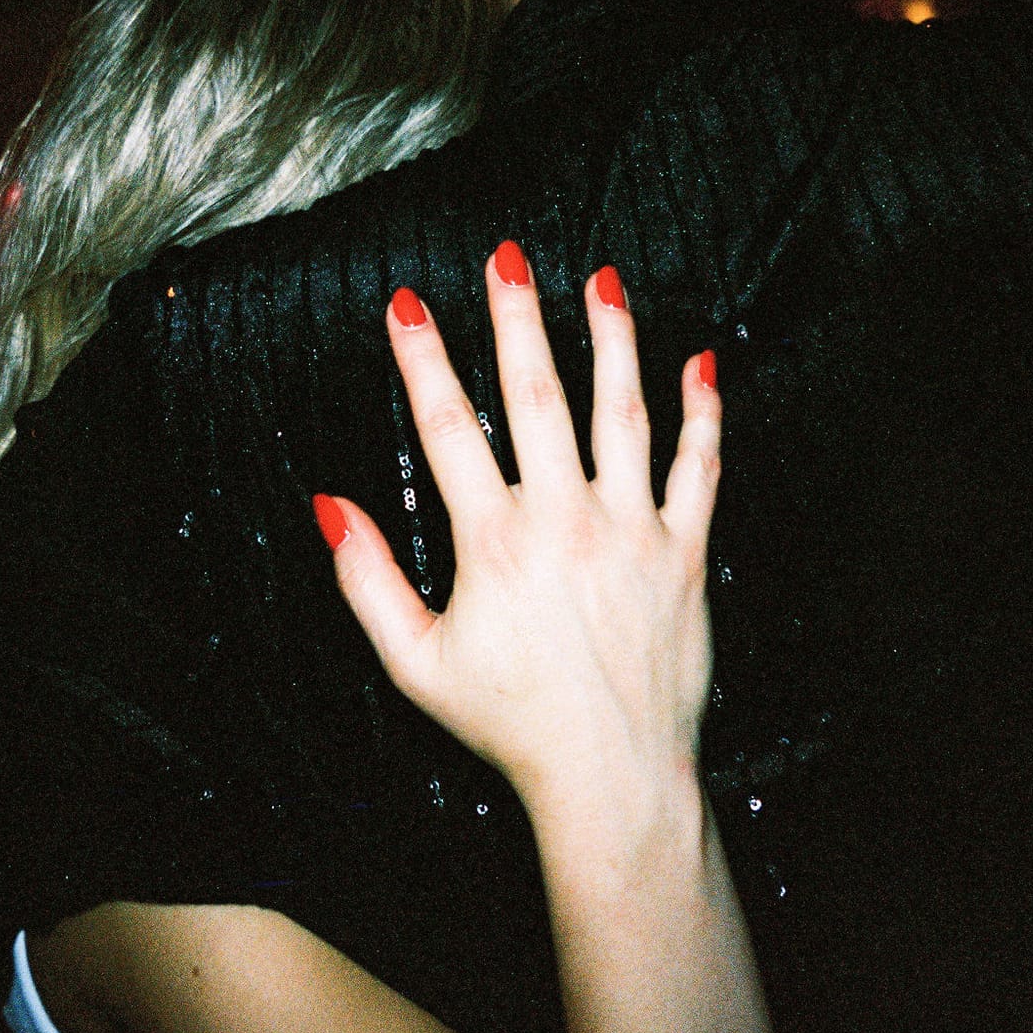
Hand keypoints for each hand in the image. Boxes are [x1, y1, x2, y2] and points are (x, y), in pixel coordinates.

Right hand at [317, 242, 721, 812]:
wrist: (610, 774)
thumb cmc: (509, 722)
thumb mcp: (414, 661)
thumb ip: (368, 579)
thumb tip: (330, 506)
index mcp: (494, 541)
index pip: (450, 427)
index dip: (423, 360)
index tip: (406, 305)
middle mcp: (564, 519)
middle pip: (539, 396)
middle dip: (518, 319)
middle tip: (507, 258)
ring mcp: (632, 530)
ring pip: (622, 414)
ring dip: (612, 340)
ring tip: (603, 281)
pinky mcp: (684, 552)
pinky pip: (701, 468)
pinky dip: (701, 414)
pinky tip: (700, 365)